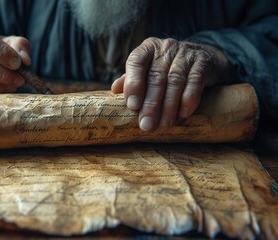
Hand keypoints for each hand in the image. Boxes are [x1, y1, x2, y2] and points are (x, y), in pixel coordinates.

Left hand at [112, 37, 231, 131]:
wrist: (202, 58)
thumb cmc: (167, 68)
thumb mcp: (148, 70)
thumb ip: (132, 79)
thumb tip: (114, 89)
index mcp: (148, 49)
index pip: (136, 62)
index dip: (133, 84)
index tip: (132, 106)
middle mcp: (166, 47)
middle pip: (156, 77)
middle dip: (151, 104)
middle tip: (147, 125)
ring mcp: (186, 53)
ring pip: (175, 81)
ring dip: (169, 106)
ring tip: (164, 124)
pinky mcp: (203, 62)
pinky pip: (195, 81)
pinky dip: (189, 99)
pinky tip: (184, 113)